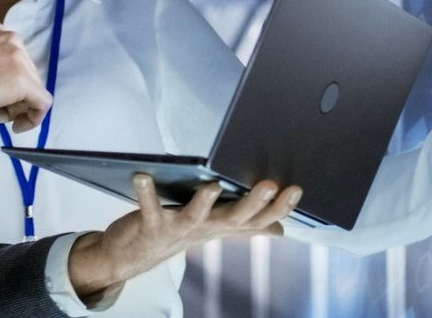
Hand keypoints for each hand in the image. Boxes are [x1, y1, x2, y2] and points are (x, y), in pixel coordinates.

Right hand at [0, 22, 49, 130]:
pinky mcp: (23, 81)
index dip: (5, 87)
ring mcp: (20, 59)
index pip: (14, 64)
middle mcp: (13, 40)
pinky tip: (16, 126)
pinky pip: (42, 103)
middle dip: (9, 100)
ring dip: (11, 109)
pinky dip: (33, 119)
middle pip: (26, 77)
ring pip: (32, 91)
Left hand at [67, 175, 302, 299]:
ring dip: (204, 202)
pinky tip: (142, 175)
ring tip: (213, 185)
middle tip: (270, 185)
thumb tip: (280, 230)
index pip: (258, 219)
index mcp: (223, 225)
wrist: (134, 255)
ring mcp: (178, 228)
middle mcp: (205, 228)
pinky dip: (146, 192)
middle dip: (253, 203)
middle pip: (235, 219)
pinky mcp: (151, 225)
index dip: (278, 207)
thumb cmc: (178, 233)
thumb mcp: (216, 228)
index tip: (296, 189)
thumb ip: (247, 226)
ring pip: (196, 216)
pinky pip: (149, 207)